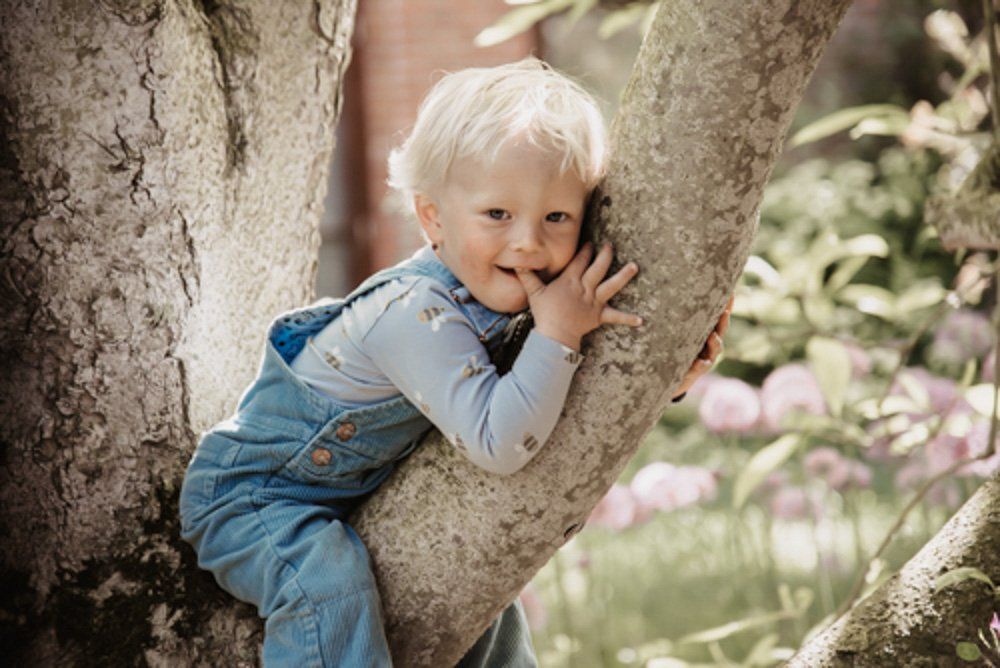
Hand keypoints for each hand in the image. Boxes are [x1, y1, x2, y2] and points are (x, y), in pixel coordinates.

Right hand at [516, 242, 641, 350]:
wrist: (555, 335)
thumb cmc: (544, 313)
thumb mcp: (534, 293)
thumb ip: (528, 277)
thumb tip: (518, 264)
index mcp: (570, 281)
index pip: (580, 261)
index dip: (586, 251)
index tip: (590, 243)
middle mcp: (585, 288)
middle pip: (598, 268)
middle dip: (605, 255)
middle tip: (610, 245)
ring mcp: (594, 301)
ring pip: (611, 285)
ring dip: (624, 275)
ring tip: (634, 266)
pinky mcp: (599, 315)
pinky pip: (616, 317)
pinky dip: (628, 318)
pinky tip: (641, 319)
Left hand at [672, 294, 732, 398]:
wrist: (676, 377)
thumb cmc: (679, 351)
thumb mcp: (681, 334)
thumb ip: (681, 319)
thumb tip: (671, 292)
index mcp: (708, 332)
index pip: (719, 317)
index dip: (727, 306)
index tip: (731, 293)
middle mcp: (711, 345)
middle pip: (721, 331)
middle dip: (723, 322)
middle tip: (724, 312)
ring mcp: (707, 358)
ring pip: (715, 349)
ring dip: (715, 342)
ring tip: (712, 336)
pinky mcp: (697, 371)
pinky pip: (699, 368)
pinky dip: (700, 365)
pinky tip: (699, 362)